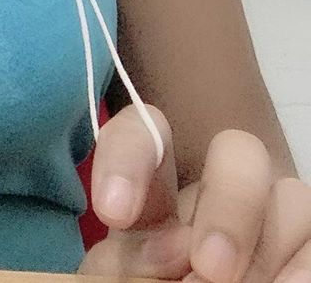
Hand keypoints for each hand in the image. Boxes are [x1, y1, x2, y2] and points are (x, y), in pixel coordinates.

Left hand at [80, 104, 310, 282]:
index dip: (127, 158)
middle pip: (239, 151)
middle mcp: (215, 196)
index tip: (113, 209)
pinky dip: (306, 266)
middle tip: (209, 267)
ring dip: (268, 243)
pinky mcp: (306, 251)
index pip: (143, 137)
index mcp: (156, 195)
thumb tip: (170, 256)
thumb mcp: (120, 279)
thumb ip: (128, 262)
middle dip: (229, 201)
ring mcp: (270, 223)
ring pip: (291, 195)